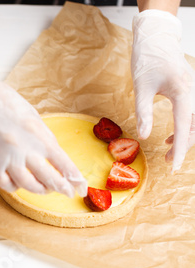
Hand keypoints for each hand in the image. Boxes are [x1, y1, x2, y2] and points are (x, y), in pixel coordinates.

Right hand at [0, 53, 86, 196]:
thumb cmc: (3, 101)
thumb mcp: (32, 116)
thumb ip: (43, 137)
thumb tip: (54, 156)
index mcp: (38, 134)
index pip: (63, 163)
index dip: (75, 179)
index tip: (81, 187)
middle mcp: (25, 149)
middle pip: (50, 179)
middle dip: (62, 188)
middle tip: (67, 192)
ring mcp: (7, 159)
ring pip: (29, 186)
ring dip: (40, 189)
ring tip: (44, 189)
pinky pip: (7, 185)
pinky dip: (16, 186)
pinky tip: (19, 182)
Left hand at [131, 9, 194, 170]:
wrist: (156, 38)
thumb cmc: (147, 59)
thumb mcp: (141, 88)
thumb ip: (143, 113)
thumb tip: (144, 136)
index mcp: (182, 92)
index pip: (184, 126)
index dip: (179, 149)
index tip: (174, 167)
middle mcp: (193, 92)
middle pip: (194, 127)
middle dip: (183, 146)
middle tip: (167, 161)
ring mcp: (194, 91)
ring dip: (184, 138)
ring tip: (167, 153)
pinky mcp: (190, 91)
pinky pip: (192, 114)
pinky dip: (183, 128)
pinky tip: (167, 138)